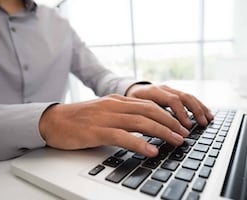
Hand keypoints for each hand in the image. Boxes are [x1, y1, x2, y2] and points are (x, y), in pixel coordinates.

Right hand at [39, 94, 189, 156]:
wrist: (54, 120)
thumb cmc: (81, 119)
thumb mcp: (106, 112)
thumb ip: (124, 115)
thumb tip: (145, 125)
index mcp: (118, 101)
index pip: (149, 105)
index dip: (168, 115)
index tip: (180, 125)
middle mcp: (115, 105)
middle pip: (150, 111)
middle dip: (171, 123)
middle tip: (185, 134)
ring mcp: (106, 117)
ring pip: (141, 122)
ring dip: (162, 132)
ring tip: (176, 141)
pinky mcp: (97, 131)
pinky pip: (123, 136)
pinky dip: (140, 143)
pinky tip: (151, 150)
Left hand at [126, 84, 213, 128]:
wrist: (131, 92)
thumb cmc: (131, 105)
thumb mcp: (133, 111)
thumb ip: (145, 119)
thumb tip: (159, 133)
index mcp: (152, 92)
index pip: (171, 100)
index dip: (180, 114)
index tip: (186, 127)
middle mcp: (163, 88)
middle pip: (183, 97)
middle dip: (194, 111)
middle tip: (201, 125)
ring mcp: (170, 90)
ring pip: (188, 96)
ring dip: (199, 109)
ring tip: (207, 120)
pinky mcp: (175, 93)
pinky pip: (189, 98)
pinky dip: (199, 106)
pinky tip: (206, 114)